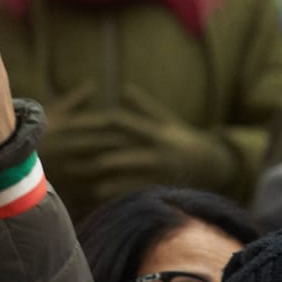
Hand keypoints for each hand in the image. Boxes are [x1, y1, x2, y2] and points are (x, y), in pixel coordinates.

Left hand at [53, 84, 238, 202]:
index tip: (78, 122)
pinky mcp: (161, 189)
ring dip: (103, 177)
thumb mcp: (167, 120)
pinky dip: (117, 193)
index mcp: (157, 132)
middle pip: (123, 151)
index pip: (125, 123)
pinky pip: (136, 193)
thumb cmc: (182, 138)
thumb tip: (124, 88)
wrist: (211, 165)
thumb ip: (145, 106)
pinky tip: (97, 194)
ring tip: (79, 176)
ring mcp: (160, 174)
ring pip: (127, 176)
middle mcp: (158, 153)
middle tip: (70, 152)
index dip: (101, 122)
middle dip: (96, 152)